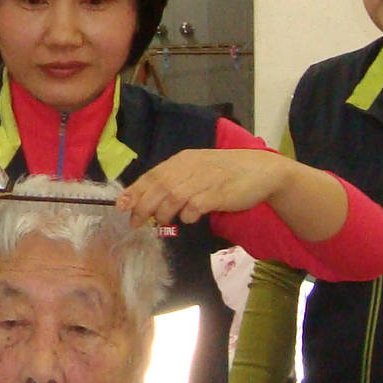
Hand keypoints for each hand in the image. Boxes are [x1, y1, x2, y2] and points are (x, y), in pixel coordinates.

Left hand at [118, 149, 288, 227]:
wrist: (262, 170)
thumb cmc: (226, 172)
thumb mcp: (198, 170)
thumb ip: (176, 180)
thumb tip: (150, 199)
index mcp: (183, 159)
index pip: (152, 174)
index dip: (135, 190)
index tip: (121, 206)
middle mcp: (191, 167)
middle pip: (159, 187)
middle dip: (143, 206)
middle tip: (137, 222)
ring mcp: (205, 179)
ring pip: (172, 197)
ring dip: (163, 213)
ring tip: (163, 221)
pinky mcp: (218, 194)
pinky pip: (194, 207)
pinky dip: (187, 215)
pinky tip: (189, 218)